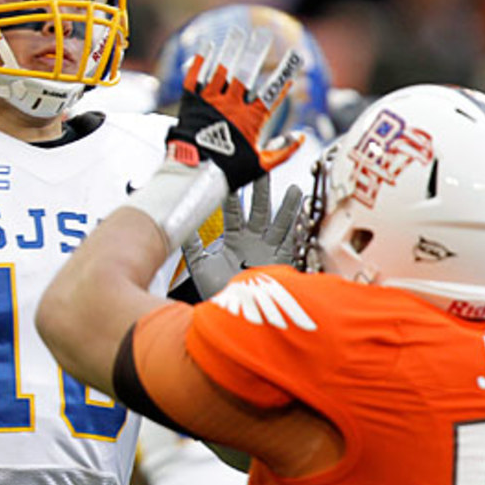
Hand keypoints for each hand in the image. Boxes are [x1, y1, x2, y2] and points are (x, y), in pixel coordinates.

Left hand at [165, 26, 300, 190]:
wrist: (193, 174)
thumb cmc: (226, 172)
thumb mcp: (260, 165)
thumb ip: (283, 151)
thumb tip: (300, 138)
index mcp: (250, 119)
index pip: (273, 91)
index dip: (285, 73)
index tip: (295, 58)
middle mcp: (231, 106)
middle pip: (247, 72)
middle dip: (257, 51)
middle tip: (264, 34)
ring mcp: (210, 102)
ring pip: (222, 69)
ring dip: (231, 49)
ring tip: (238, 33)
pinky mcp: (191, 102)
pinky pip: (196, 76)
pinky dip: (202, 61)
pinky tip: (208, 48)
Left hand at [183, 175, 302, 299]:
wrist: (234, 315)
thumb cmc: (217, 291)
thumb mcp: (200, 265)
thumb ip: (192, 244)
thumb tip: (181, 223)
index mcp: (234, 239)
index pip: (233, 211)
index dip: (232, 195)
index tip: (231, 176)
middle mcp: (253, 240)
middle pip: (259, 209)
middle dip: (262, 190)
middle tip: (263, 169)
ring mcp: (269, 249)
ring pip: (280, 221)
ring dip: (286, 206)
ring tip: (292, 188)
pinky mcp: (283, 260)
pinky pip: (292, 239)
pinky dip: (298, 225)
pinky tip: (303, 212)